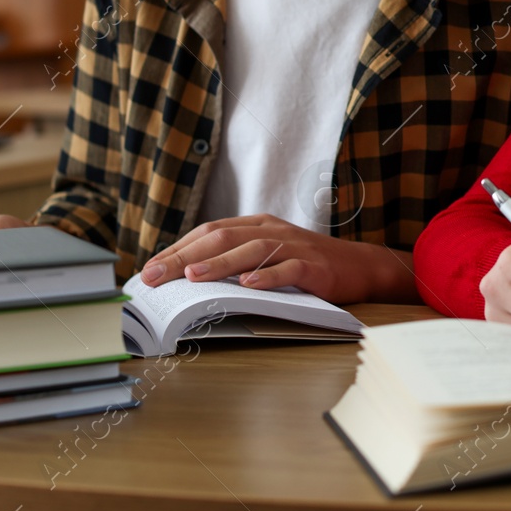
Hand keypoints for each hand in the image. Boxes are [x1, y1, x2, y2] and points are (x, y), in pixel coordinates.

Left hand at [139, 215, 417, 303]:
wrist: (360, 266)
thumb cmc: (309, 264)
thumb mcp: (270, 254)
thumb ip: (237, 259)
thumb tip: (189, 277)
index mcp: (257, 225)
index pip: (209, 232)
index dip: (177, 248)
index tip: (149, 268)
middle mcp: (272, 230)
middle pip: (222, 237)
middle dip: (184, 255)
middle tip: (155, 275)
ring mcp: (294, 246)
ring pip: (251, 250)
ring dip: (219, 264)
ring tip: (192, 277)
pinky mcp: (315, 266)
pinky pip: (288, 269)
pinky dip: (267, 276)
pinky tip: (248, 285)